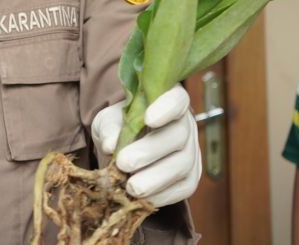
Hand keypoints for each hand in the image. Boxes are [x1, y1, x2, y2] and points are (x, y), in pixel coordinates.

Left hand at [91, 84, 201, 206]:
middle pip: (177, 136)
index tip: (148, 119)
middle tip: (124, 163)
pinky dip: (162, 195)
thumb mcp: (107, 120)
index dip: (166, 108)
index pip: (177, 99)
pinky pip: (183, 188)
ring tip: (130, 187)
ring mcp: (191, 152)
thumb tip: (110, 145)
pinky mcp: (190, 178)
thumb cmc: (118, 127)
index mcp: (168, 101)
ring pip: (182, 165)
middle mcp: (185, 124)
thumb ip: (109, 128)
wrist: (123, 150)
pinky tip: (142, 199)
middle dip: (150, 151)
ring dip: (155, 179)